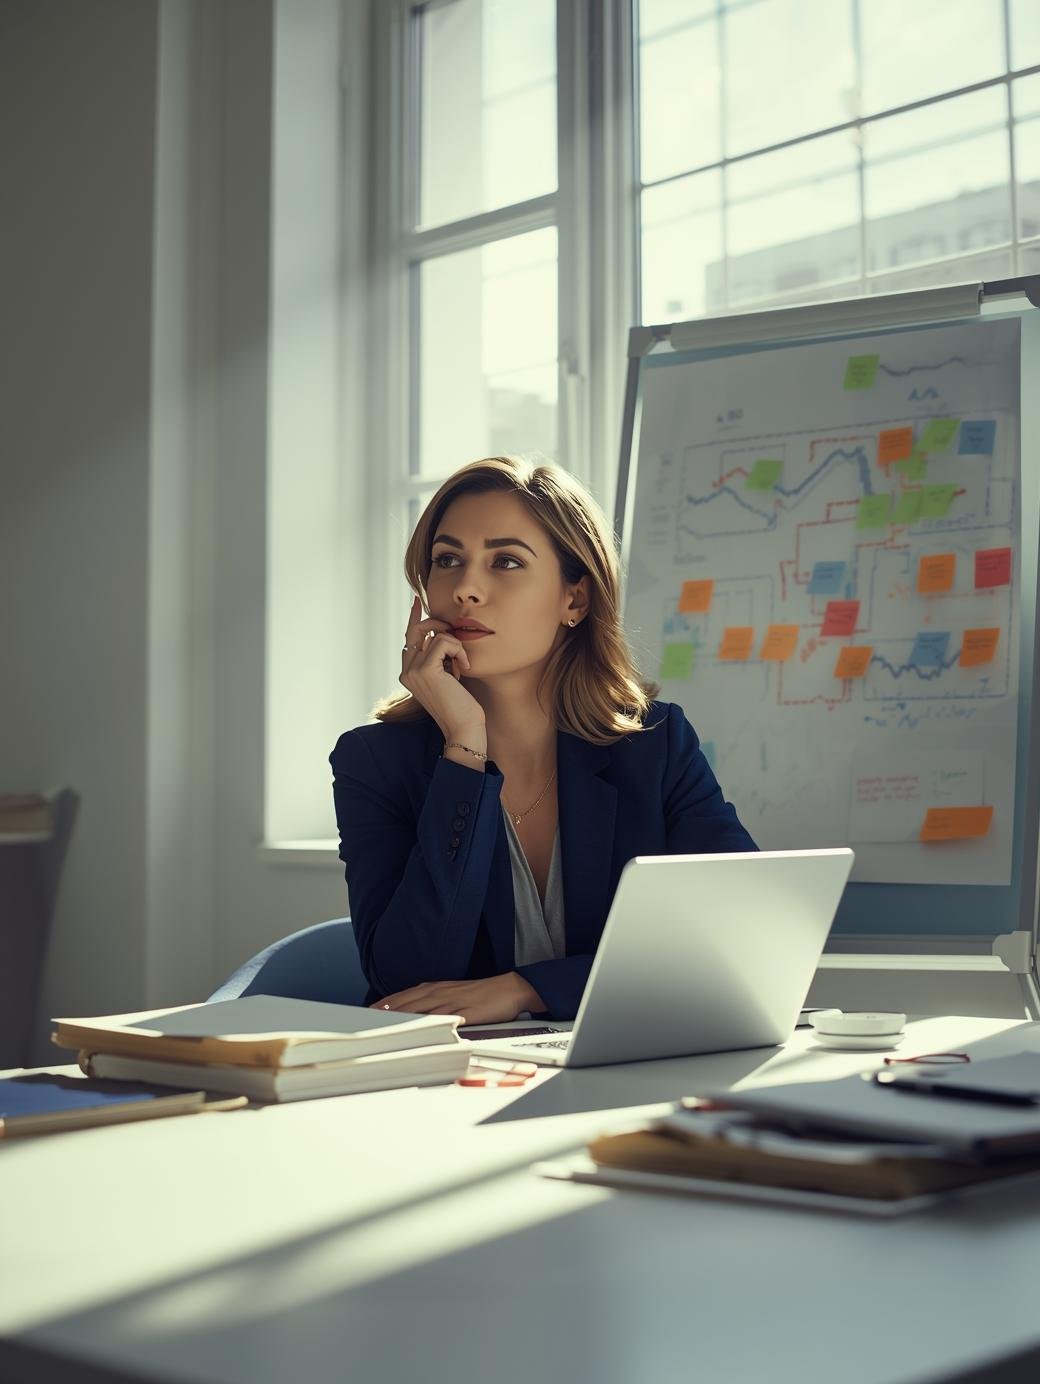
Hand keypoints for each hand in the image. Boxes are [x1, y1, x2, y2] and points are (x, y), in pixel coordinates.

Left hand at [370, 972, 543, 1024]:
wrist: (509, 989)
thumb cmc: (481, 994)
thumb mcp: (453, 994)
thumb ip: (433, 1002)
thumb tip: (415, 1013)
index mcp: (436, 988)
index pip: (403, 995)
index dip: (385, 1003)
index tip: (368, 1011)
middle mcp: (439, 992)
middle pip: (406, 1001)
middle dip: (385, 1010)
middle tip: (366, 1018)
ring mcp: (451, 1001)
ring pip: (420, 1007)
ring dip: (400, 1014)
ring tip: (382, 1022)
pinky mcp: (464, 1011)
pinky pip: (442, 1017)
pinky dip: (426, 1022)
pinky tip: (416, 1027)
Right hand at [400, 595, 486, 742]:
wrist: (464, 728)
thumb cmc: (462, 705)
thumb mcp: (448, 677)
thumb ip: (440, 658)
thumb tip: (443, 633)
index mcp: (408, 672)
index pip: (409, 638)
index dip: (414, 618)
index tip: (417, 601)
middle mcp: (406, 670)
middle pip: (418, 629)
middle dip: (438, 625)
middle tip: (456, 639)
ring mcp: (412, 670)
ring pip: (436, 634)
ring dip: (456, 647)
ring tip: (462, 667)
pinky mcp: (425, 669)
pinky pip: (444, 641)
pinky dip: (459, 651)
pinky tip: (464, 668)